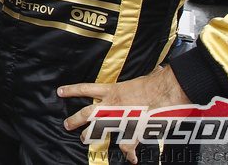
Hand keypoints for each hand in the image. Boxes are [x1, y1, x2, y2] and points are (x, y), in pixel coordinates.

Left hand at [58, 66, 189, 163]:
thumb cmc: (157, 82)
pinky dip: (130, 154)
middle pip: (87, 112)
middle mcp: (113, 104)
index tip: (60, 91)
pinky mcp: (133, 130)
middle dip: (75, 119)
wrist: (167, 91)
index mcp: (113, 90)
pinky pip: (127, 145)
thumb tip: (155, 71)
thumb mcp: (142, 78)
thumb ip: (139, 81)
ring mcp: (121, 118)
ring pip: (100, 129)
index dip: (72, 90)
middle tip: (67, 124)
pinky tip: (131, 159)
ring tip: (84, 139)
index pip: (86, 88)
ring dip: (92, 135)